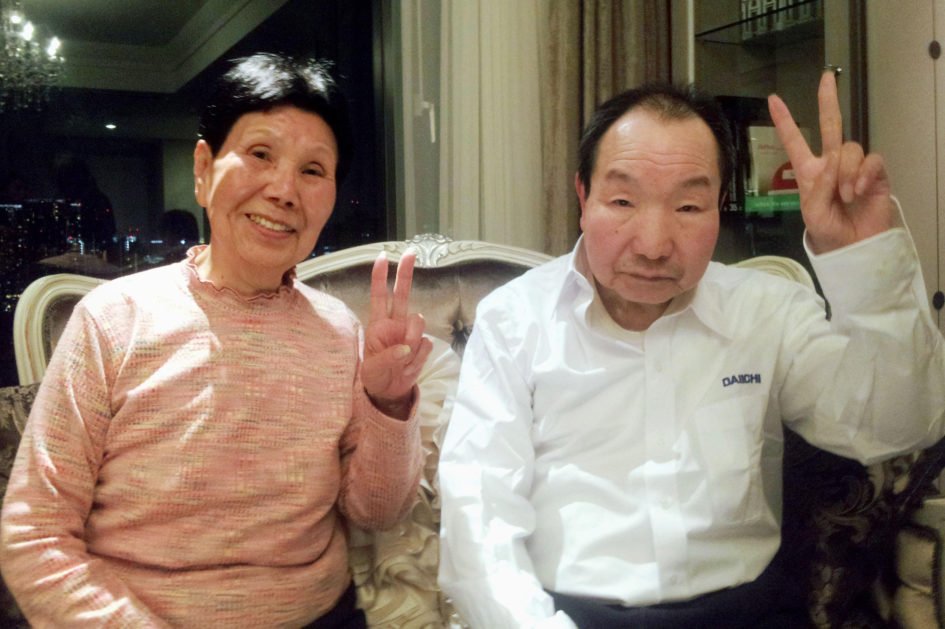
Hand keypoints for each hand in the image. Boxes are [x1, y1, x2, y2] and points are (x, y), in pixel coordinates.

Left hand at [362, 249, 432, 418]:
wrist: (390, 392)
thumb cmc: (375, 376)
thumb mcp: (373, 369)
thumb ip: (388, 357)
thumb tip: (407, 348)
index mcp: (378, 325)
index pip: (379, 297)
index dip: (380, 277)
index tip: (383, 257)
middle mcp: (395, 324)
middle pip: (403, 294)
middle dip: (406, 272)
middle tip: (411, 252)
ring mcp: (410, 334)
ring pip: (419, 323)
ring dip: (412, 340)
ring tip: (402, 361)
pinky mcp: (423, 345)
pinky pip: (426, 345)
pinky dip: (418, 358)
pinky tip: (410, 366)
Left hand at [767, 71, 895, 252]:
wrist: (853, 247)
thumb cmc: (827, 232)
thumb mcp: (811, 213)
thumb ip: (818, 187)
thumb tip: (833, 163)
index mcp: (809, 172)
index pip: (795, 142)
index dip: (784, 121)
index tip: (773, 100)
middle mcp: (831, 164)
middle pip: (831, 125)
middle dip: (828, 101)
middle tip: (826, 78)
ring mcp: (853, 167)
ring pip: (849, 149)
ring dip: (845, 172)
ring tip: (845, 196)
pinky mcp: (874, 173)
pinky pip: (870, 160)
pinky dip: (862, 174)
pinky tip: (857, 192)